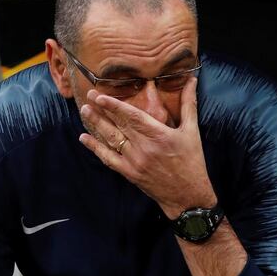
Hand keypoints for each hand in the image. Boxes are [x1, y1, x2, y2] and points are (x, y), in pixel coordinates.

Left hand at [79, 77, 216, 218]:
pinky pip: (108, 159)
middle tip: (88, 95)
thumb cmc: (192, 162)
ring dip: (96, 125)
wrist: (187, 196)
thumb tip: (191, 80)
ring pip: (110, 140)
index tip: (100, 96)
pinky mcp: (129, 173)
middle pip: (118, 125)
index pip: (132, 116)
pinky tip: (84, 138)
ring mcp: (134, 162)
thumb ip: (189, 104)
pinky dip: (95, 148)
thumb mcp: (192, 131)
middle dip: (101, 110)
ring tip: (84, 111)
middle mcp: (144, 148)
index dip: (114, 106)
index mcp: (159, 135)